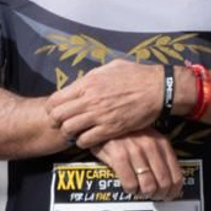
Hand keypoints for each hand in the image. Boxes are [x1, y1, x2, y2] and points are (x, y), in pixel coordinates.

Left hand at [47, 59, 162, 148]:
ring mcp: (99, 115)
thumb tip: (81, 82)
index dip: (52, 108)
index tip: (56, 111)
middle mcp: (90, 99)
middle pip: (58, 116)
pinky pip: (86, 140)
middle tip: (63, 124)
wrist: (158, 89)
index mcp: (87, 83)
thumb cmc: (136, 75)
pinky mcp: (111, 129)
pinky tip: (89, 138)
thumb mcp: (109, 68)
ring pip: (69, 130)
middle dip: (57, 122)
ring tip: (76, 133)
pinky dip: (83, 142)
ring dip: (70, 133)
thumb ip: (92, 76)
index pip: (55, 99)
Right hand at [91, 128, 181, 200]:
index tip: (168, 196)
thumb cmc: (127, 133)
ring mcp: (135, 152)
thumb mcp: (149, 139)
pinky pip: (130, 184)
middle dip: (159, 195)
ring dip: (144, 194)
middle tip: (152, 196)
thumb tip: (170, 181)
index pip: (176, 176)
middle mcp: (151, 147)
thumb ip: (160, 156)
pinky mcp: (119, 157)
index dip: (173, 192)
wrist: (105, 120)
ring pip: (148, 186)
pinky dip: (130, 190)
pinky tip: (128, 186)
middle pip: (163, 184)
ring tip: (139, 191)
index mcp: (162, 143)